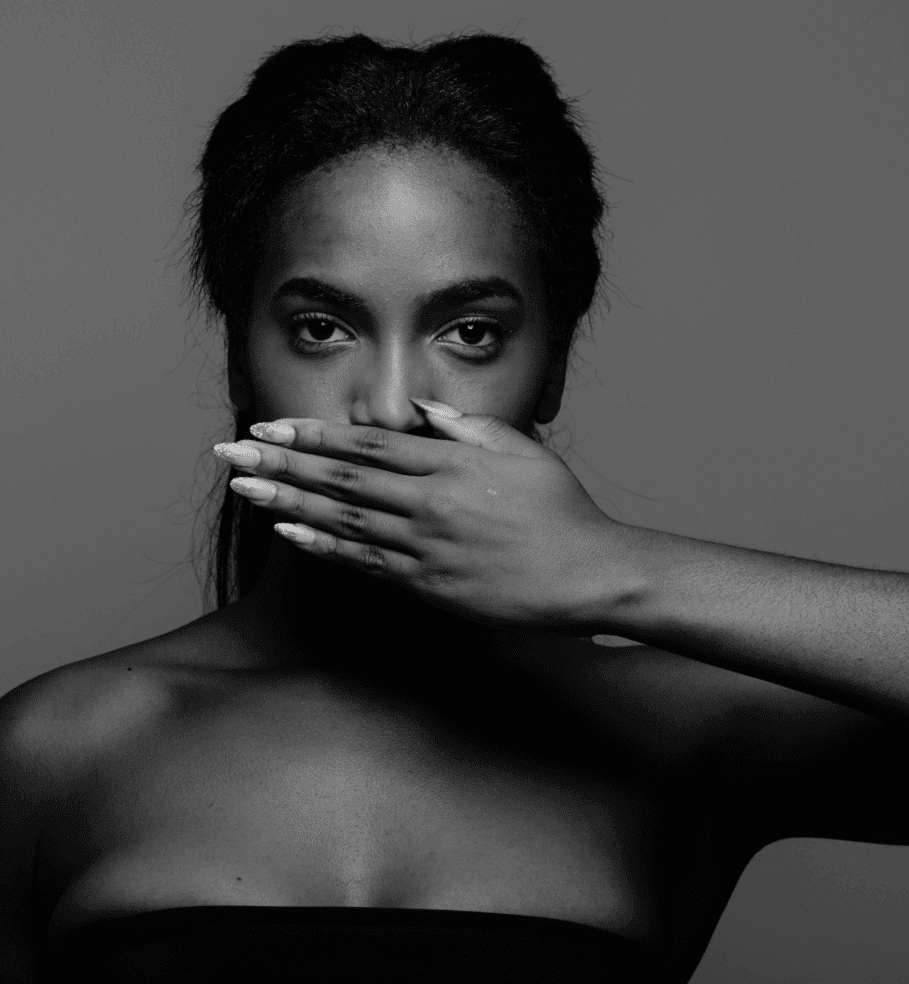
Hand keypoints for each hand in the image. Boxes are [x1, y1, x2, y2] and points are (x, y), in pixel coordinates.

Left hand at [213, 403, 629, 630]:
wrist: (588, 573)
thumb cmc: (561, 509)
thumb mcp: (523, 450)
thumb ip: (467, 427)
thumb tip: (422, 411)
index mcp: (451, 463)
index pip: (365, 444)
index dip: (311, 436)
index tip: (269, 427)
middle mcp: (430, 501)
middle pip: (340, 479)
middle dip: (280, 463)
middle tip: (230, 453)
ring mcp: (426, 546)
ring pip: (343, 520)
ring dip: (287, 502)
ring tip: (243, 490)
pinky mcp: (428, 586)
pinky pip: (365, 564)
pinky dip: (323, 548)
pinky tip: (288, 534)